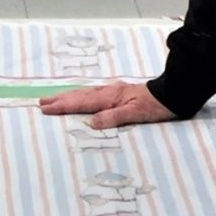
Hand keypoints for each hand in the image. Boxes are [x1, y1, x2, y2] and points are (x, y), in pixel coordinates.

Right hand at [37, 80, 174, 129]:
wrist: (173, 93)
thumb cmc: (156, 106)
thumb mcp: (136, 114)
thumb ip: (113, 117)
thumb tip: (92, 122)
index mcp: (110, 97)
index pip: (81, 103)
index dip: (63, 106)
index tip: (46, 109)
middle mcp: (109, 92)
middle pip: (79, 96)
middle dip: (60, 100)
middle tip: (42, 102)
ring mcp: (113, 92)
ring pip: (85, 93)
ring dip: (68, 97)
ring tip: (54, 99)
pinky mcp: (119, 94)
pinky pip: (93, 95)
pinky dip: (81, 97)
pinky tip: (80, 99)